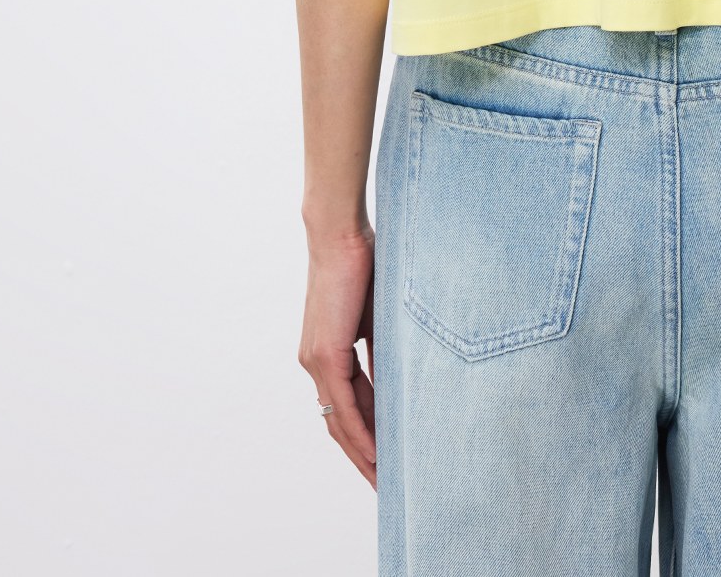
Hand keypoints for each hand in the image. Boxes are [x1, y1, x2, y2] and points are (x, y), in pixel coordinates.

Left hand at [298, 225, 377, 486]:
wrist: (341, 233)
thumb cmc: (364, 262)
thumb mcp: (380, 313)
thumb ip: (385, 345)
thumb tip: (404, 368)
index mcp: (328, 353)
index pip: (348, 408)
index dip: (366, 437)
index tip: (387, 460)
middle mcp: (316, 364)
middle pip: (341, 425)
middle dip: (364, 459)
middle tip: (386, 487)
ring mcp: (318, 361)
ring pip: (341, 423)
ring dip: (363, 456)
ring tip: (384, 482)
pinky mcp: (326, 355)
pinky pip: (345, 407)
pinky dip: (361, 434)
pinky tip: (378, 455)